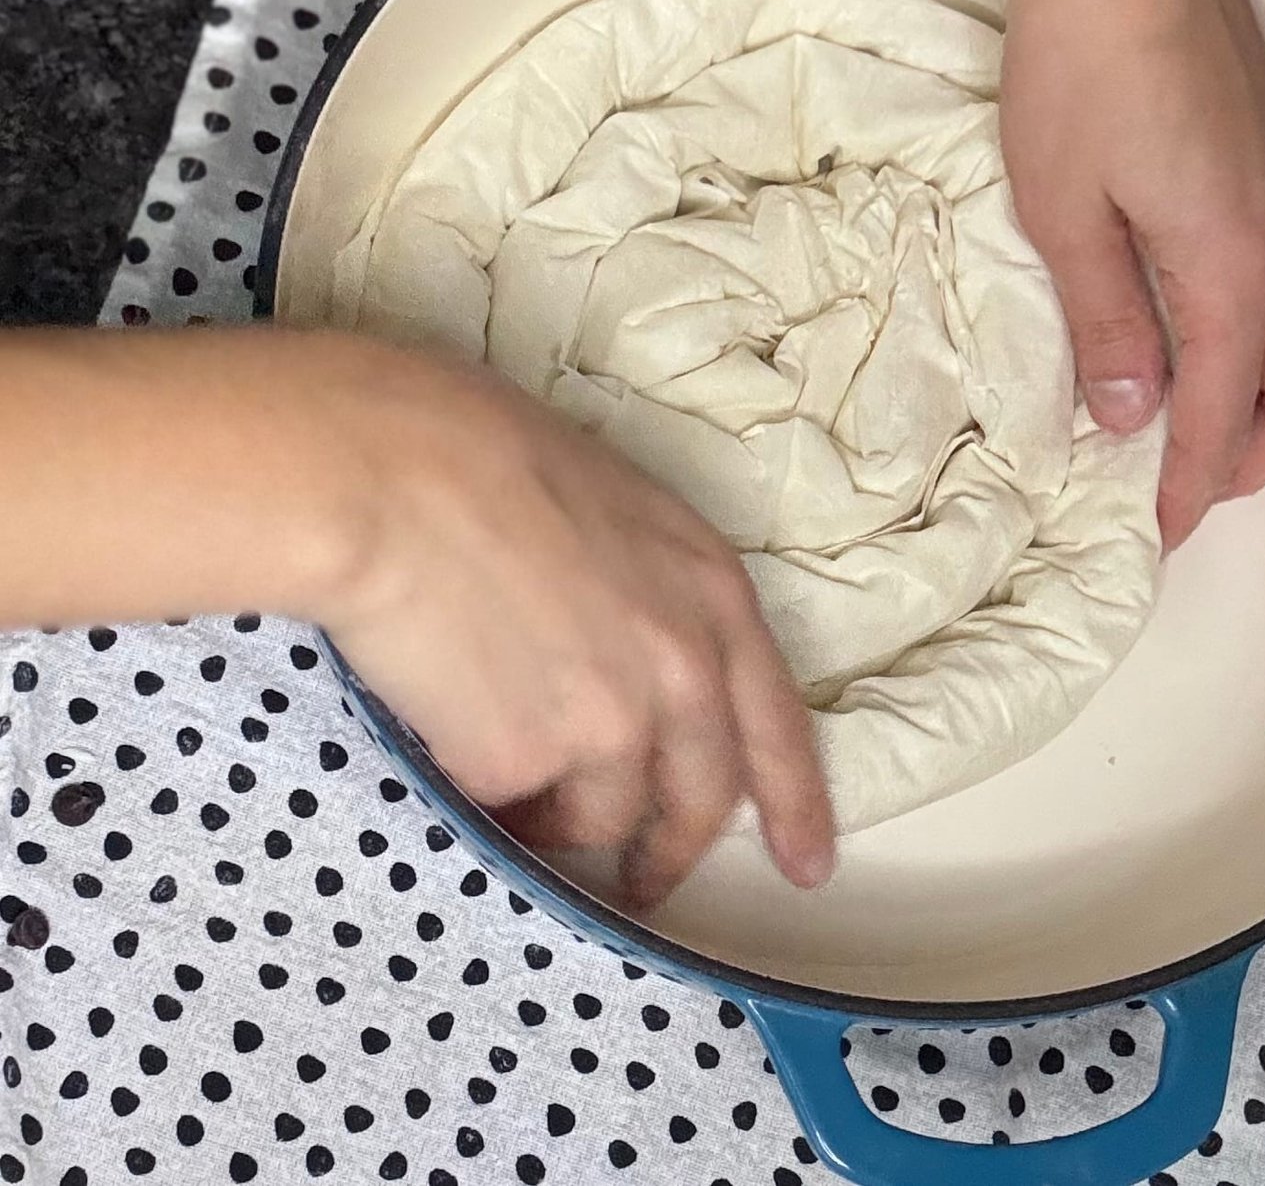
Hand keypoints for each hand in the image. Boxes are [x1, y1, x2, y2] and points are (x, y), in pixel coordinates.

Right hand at [317, 339, 834, 908]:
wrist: (389, 475)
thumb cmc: (484, 453)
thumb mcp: (615, 509)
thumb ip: (649, 594)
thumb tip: (625, 655)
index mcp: (712, 593)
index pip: (775, 723)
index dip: (795, 801)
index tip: (806, 865)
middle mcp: (681, 671)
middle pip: (701, 801)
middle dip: (671, 851)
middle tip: (641, 880)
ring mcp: (607, 726)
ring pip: (598, 820)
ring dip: (559, 818)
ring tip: (502, 773)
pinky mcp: (522, 766)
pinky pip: (508, 813)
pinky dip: (486, 802)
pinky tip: (447, 747)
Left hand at [1000, 0, 1264, 548]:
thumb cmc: (1084, 53)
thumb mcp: (1063, 208)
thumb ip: (1106, 319)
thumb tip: (1127, 410)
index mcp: (1234, 265)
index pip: (1227, 415)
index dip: (1194, 485)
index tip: (1159, 526)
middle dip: (1263, 456)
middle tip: (1194, 486)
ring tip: (1210, 418)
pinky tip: (1221, 322)